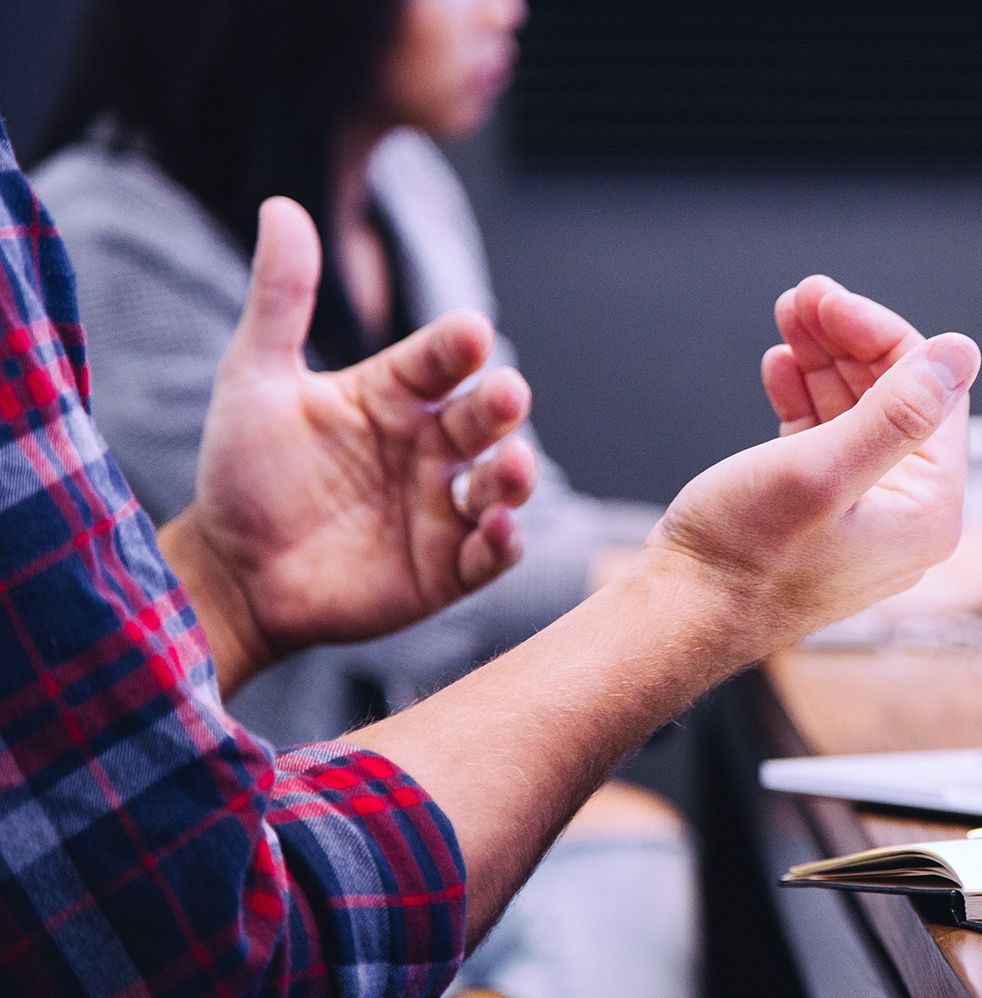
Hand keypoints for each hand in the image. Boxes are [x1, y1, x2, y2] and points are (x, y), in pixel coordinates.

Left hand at [164, 198, 537, 686]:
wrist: (230, 573)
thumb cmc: (244, 472)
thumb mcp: (254, 378)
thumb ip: (280, 298)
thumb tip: (282, 205)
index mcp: (395, 395)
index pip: (440, 359)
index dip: (457, 346)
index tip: (469, 332)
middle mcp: (430, 446)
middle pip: (483, 418)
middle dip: (501, 405)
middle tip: (505, 395)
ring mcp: (443, 507)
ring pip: (501, 483)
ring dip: (516, 475)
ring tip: (512, 468)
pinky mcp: (446, 569)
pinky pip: (490, 553)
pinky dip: (503, 542)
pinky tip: (497, 529)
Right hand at [637, 277, 979, 659]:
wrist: (679, 616)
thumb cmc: (744, 557)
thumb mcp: (823, 471)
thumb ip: (897, 412)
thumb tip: (962, 352)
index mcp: (929, 510)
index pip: (930, 393)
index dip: (880, 334)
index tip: (827, 299)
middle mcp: (907, 515)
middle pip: (895, 398)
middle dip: (848, 341)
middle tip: (802, 296)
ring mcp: (863, 515)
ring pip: (856, 413)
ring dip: (823, 361)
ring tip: (787, 318)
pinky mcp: (820, 514)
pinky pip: (826, 440)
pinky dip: (805, 398)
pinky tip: (780, 367)